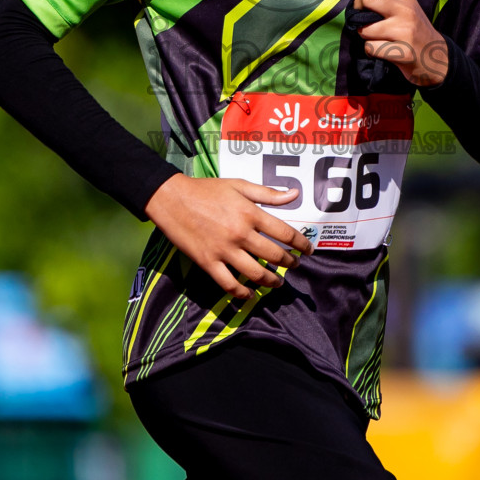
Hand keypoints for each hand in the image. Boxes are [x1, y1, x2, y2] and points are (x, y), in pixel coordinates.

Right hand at [143, 174, 315, 301]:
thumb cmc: (206, 190)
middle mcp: (240, 234)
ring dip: (272, 281)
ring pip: (256, 273)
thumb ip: (267, 193)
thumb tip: (295, 195)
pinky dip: (242, 293)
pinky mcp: (208, 263)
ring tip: (278, 282)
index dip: (301, 244)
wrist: (172, 199)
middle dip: (289, 263)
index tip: (308, 250)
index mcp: (250, 213)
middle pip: (274, 255)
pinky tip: (250, 293)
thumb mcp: (238, 186)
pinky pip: (229, 284)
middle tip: (294, 265)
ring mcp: (224, 251)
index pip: (285, 233)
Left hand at [350, 0, 448, 86]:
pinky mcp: (403, 51)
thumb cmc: (415, 30)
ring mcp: (405, 31)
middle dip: (356, 12)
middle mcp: (405, 10)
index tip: (363, 6)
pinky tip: (381, 51)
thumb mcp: (406, 7)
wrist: (438, 56)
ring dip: (365, 36)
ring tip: (375, 38)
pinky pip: (371, 48)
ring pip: (365, 29)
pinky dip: (371, 51)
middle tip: (361, 21)